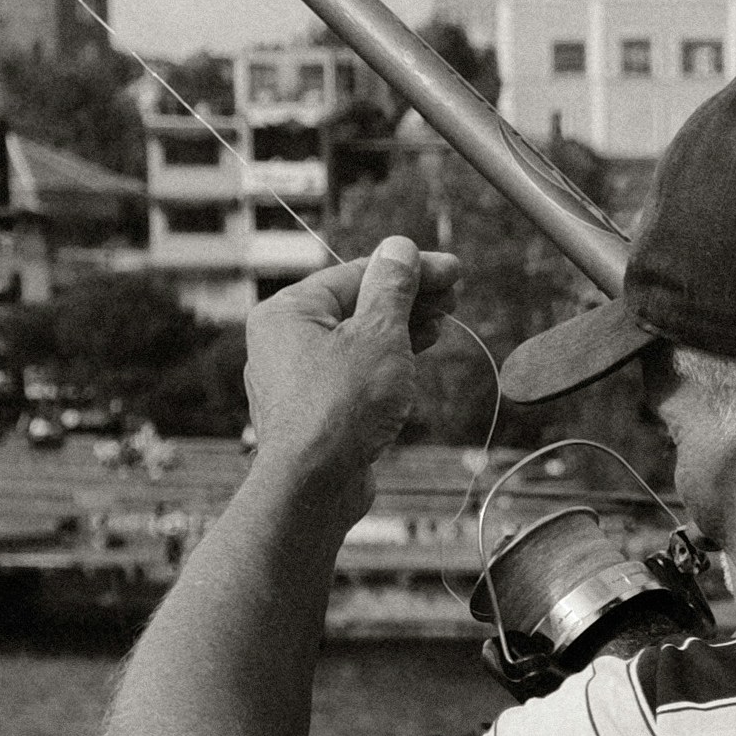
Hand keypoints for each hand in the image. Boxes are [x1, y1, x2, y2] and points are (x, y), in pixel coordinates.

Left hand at [246, 239, 459, 468]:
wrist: (314, 486)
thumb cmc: (341, 407)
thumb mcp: (379, 335)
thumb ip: (392, 287)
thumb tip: (398, 249)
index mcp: (288, 310)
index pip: (358, 273)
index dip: (411, 269)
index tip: (452, 271)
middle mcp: (283, 340)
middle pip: (355, 305)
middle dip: (408, 300)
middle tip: (452, 297)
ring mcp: (296, 377)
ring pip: (356, 340)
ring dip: (401, 331)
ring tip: (439, 327)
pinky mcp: (314, 409)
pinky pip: (351, 372)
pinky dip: (384, 364)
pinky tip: (411, 362)